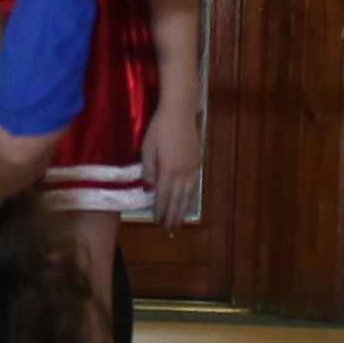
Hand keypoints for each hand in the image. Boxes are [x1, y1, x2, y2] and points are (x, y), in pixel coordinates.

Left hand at [143, 101, 203, 224]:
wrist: (179, 113)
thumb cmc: (159, 129)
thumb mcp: (147, 149)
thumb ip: (148, 171)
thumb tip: (149, 189)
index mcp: (169, 170)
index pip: (164, 196)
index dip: (161, 210)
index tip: (157, 222)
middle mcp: (183, 173)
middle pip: (177, 199)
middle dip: (172, 215)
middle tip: (168, 229)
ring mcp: (192, 168)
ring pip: (187, 195)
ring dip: (182, 210)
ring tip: (179, 222)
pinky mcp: (197, 163)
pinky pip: (194, 186)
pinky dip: (190, 198)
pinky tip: (187, 202)